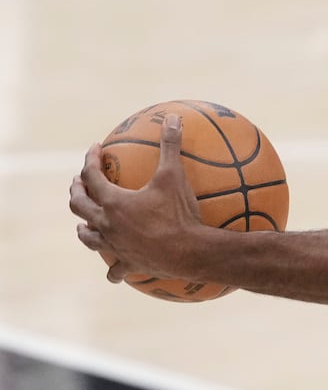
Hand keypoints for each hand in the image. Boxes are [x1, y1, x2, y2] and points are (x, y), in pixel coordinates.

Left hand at [69, 113, 203, 281]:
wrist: (190, 253)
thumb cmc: (179, 214)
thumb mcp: (175, 175)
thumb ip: (170, 145)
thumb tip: (172, 118)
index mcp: (113, 202)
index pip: (92, 176)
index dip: (91, 160)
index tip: (95, 150)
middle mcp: (106, 224)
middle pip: (80, 206)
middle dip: (76, 191)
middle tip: (79, 182)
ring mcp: (115, 246)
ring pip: (88, 237)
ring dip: (84, 227)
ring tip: (84, 222)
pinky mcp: (128, 263)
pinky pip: (115, 270)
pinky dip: (113, 269)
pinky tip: (113, 272)